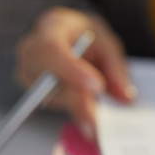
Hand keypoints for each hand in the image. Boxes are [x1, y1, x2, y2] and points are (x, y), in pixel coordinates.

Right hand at [15, 6, 135, 139]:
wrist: (71, 36)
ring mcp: (29, 72)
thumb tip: (125, 97)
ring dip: (78, 110)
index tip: (97, 86)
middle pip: (49, 79)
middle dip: (77, 102)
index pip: (53, 49)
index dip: (73, 70)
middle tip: (98, 123)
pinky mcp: (34, 91)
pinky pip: (55, 105)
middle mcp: (32, 50)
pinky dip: (76, 113)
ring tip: (99, 127)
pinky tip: (92, 123)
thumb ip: (116, 68)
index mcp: (52, 27)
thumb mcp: (108, 44)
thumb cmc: (88, 36)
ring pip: (51, 96)